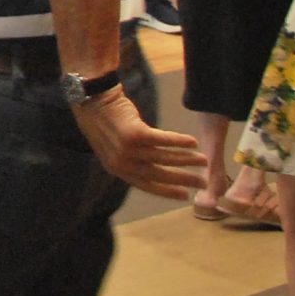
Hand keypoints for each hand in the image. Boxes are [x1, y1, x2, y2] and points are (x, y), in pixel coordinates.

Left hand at [71, 88, 208, 198]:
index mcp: (116, 169)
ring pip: (164, 158)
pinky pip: (163, 140)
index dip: (167, 191)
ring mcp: (127, 149)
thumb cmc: (104, 121)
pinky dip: (180, 142)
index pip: (146, 185)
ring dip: (187, 160)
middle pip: (159, 174)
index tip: (185, 196)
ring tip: (203, 160)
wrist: (90, 99)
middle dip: (183, 180)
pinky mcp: (134, 133)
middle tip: (202, 183)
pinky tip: (194, 142)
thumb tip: (156, 170)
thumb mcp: (112, 147)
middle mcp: (121, 163)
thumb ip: (131, 160)